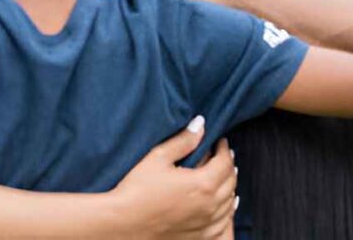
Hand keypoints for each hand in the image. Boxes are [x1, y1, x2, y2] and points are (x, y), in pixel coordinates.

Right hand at [114, 117, 237, 238]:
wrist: (121, 225)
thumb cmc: (136, 190)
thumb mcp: (158, 157)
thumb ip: (183, 141)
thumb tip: (200, 124)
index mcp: (203, 184)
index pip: (225, 162)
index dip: (224, 149)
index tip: (219, 141)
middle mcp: (210, 206)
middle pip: (231, 181)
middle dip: (228, 166)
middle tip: (221, 155)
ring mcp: (205, 224)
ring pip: (229, 203)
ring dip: (229, 187)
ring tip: (223, 177)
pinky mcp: (198, 237)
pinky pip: (222, 224)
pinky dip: (226, 212)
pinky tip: (223, 207)